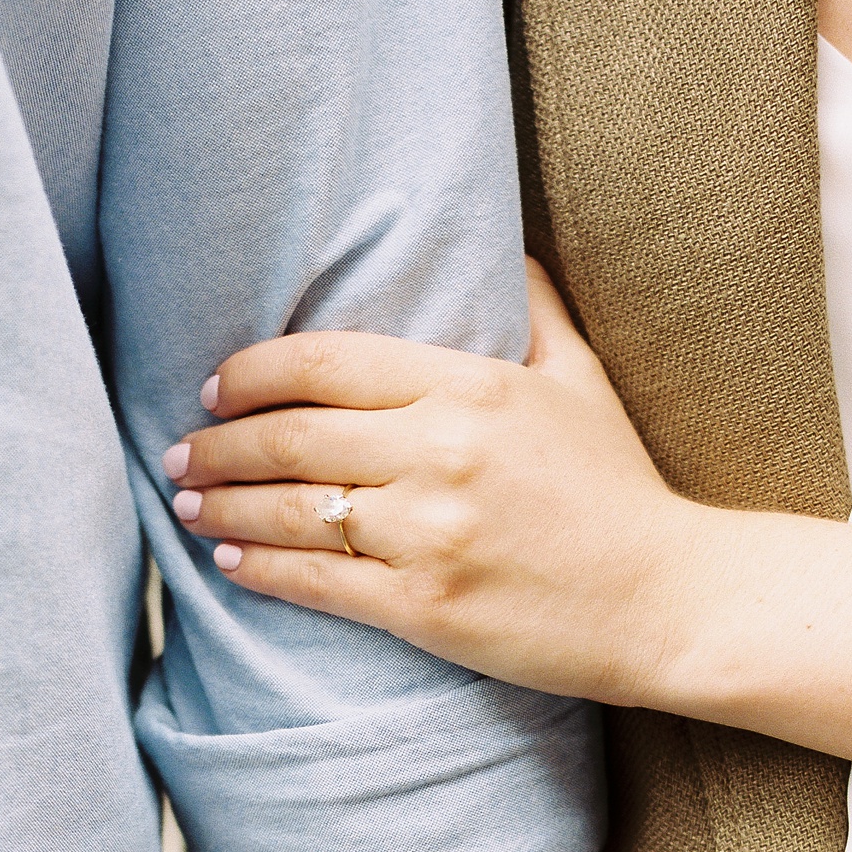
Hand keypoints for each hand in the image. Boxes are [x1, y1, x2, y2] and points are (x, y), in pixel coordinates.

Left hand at [164, 262, 851, 772]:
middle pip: (292, 437)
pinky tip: (230, 562)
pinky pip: (319, 583)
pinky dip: (262, 570)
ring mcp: (431, 534)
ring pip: (291, 512)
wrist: (670, 601)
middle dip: (220, 445)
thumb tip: (495, 243)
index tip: (217, 386)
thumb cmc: (621, 490)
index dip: (254, 373)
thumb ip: (530, 308)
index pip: (327, 364)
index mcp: (471, 387)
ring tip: (187, 504)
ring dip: (224, 507)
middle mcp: (441, 454)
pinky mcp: (427, 608)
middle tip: (181, 450)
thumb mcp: (581, 379)